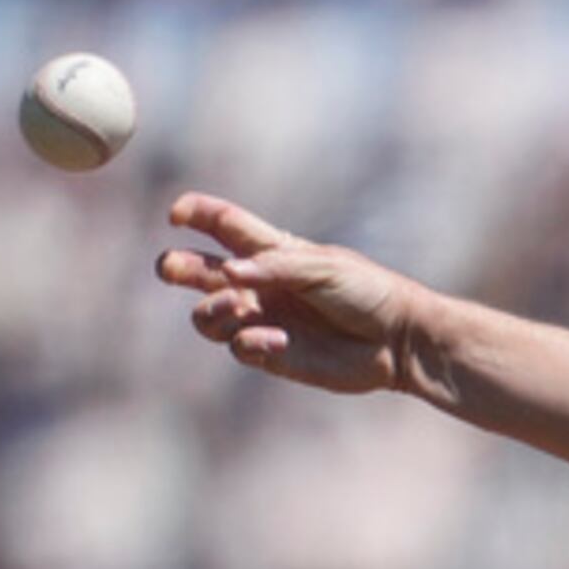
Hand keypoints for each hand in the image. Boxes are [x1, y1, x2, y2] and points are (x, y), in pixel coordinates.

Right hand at [156, 193, 421, 394]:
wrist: (397, 340)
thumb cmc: (366, 291)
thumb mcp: (322, 266)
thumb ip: (274, 267)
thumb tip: (229, 274)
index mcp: (270, 251)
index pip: (223, 224)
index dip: (195, 213)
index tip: (176, 213)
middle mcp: (258, 285)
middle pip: (198, 272)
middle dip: (176, 267)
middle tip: (170, 269)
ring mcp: (262, 320)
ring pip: (206, 316)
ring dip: (211, 310)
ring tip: (238, 307)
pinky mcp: (272, 354)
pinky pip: (238, 347)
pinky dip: (248, 341)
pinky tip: (277, 339)